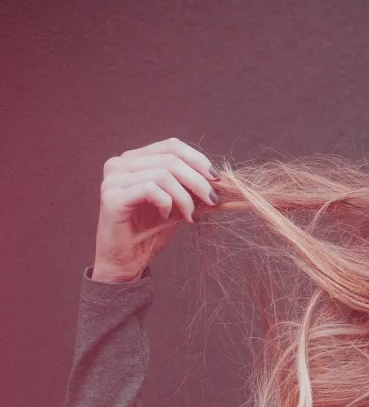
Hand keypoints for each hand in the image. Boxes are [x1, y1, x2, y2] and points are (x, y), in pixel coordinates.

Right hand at [93, 137, 221, 281]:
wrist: (128, 260)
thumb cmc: (150, 231)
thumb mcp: (177, 204)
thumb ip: (190, 187)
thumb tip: (218, 178)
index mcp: (134, 160)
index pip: (171, 146)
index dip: (198, 159)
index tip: (216, 178)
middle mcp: (120, 164)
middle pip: (170, 159)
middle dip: (198, 181)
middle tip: (212, 200)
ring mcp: (113, 179)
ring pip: (162, 174)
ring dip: (185, 197)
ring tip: (190, 215)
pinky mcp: (112, 197)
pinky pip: (150, 189)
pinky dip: (167, 203)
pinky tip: (166, 217)